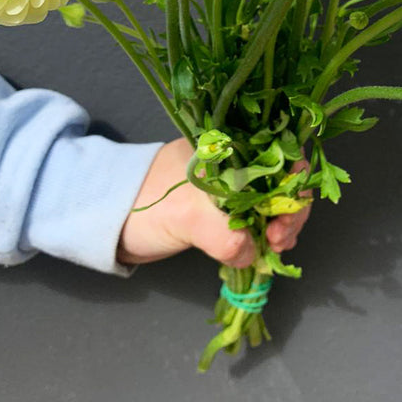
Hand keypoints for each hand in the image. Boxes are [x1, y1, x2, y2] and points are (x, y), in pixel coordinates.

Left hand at [117, 138, 310, 267]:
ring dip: (281, 227)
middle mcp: (236, 163)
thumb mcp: (186, 215)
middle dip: (290, 212)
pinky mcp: (222, 213)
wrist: (109, 220)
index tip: (282, 219)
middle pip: (281, 182)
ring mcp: (230, 189)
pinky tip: (264, 253)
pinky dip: (265, 238)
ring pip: (271, 204)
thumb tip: (254, 254)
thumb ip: (224, 234)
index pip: (278, 158)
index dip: (292, 186)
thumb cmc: (145, 204)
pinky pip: (256, 222)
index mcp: (230, 148)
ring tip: (274, 251)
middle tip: (279, 242)